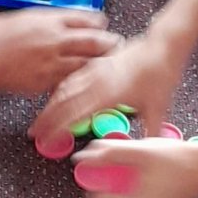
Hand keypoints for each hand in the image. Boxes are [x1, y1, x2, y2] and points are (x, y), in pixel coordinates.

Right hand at [0, 8, 117, 94]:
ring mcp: (51, 62)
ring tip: (108, 65)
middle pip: (93, 41)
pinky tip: (83, 82)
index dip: (98, 22)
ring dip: (99, 64)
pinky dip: (77, 81)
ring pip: (85, 63)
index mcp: (50, 20)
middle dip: (108, 43)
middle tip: (117, 45)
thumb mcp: (24, 17)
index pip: (85, 18)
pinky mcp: (44, 82)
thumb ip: (46, 21)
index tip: (104, 24)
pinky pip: (67, 82)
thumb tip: (61, 22)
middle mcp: (56, 39)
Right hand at [29, 28, 188, 142]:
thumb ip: (149, 133)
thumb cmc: (161, 73)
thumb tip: (145, 153)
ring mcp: (95, 70)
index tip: (45, 140)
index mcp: (108, 93)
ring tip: (40, 118)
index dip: (57, 129)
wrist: (163, 44)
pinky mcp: (97, 63)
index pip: (74, 114)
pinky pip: (72, 77)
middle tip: (33, 133)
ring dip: (50, 104)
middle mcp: (97, 80)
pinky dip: (60, 89)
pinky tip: (57, 95)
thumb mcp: (158, 108)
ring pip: (64, 87)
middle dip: (46, 119)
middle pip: (63, 101)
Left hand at [72, 137, 197, 197]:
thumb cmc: (177, 161)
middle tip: (126, 167)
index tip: (104, 166)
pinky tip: (142, 183)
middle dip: (109, 185)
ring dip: (118, 191)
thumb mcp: (139, 151)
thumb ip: (109, 154)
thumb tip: (82, 158)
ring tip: (137, 174)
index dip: (97, 180)